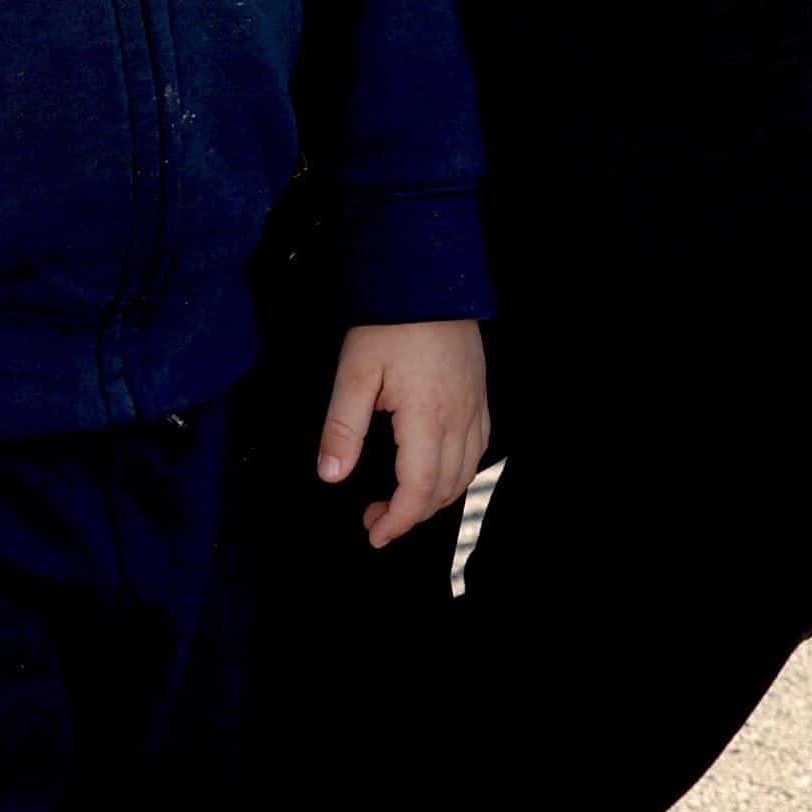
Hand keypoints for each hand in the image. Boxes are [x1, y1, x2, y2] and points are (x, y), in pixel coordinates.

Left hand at [319, 319, 491, 547]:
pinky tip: (435, 470)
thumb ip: (343, 427)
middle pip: (444, 488)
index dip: (397, 520)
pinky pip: (477, 448)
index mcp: (427, 418)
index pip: (418, 489)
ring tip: (401, 501)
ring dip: (434, 497)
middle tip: (376, 520)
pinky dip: (456, 472)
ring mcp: (474, 407)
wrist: (430, 277)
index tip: (374, 533)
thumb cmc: (390, 322)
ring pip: (464, 472)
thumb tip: (332, 476)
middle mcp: (458, 419)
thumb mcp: (355, 372)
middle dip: (411, 514)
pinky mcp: (479, 395)